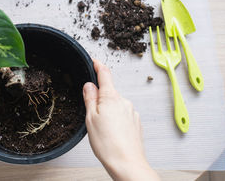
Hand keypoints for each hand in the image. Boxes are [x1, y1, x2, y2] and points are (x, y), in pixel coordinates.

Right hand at [83, 59, 159, 180]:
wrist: (127, 163)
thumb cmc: (109, 144)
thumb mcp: (91, 118)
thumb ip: (90, 98)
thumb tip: (89, 85)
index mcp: (111, 98)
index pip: (104, 73)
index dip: (97, 65)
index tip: (94, 61)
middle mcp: (124, 102)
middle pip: (109, 91)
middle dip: (99, 97)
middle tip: (91, 113)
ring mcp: (131, 112)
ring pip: (115, 104)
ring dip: (107, 110)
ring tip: (101, 129)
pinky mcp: (135, 122)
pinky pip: (122, 114)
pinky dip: (115, 119)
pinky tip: (111, 132)